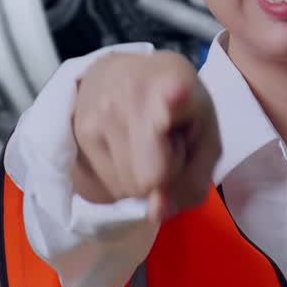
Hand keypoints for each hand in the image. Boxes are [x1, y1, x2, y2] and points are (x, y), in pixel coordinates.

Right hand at [71, 51, 221, 221]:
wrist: (118, 74)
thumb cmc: (177, 107)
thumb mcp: (206, 134)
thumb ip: (195, 178)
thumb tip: (156, 212)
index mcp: (176, 83)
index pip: (171, 99)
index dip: (173, 103)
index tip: (176, 96)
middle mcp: (132, 94)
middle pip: (152, 178)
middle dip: (165, 174)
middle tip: (168, 143)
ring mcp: (101, 113)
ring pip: (130, 188)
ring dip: (142, 176)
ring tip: (146, 142)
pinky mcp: (80, 132)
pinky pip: (110, 187)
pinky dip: (124, 175)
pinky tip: (126, 144)